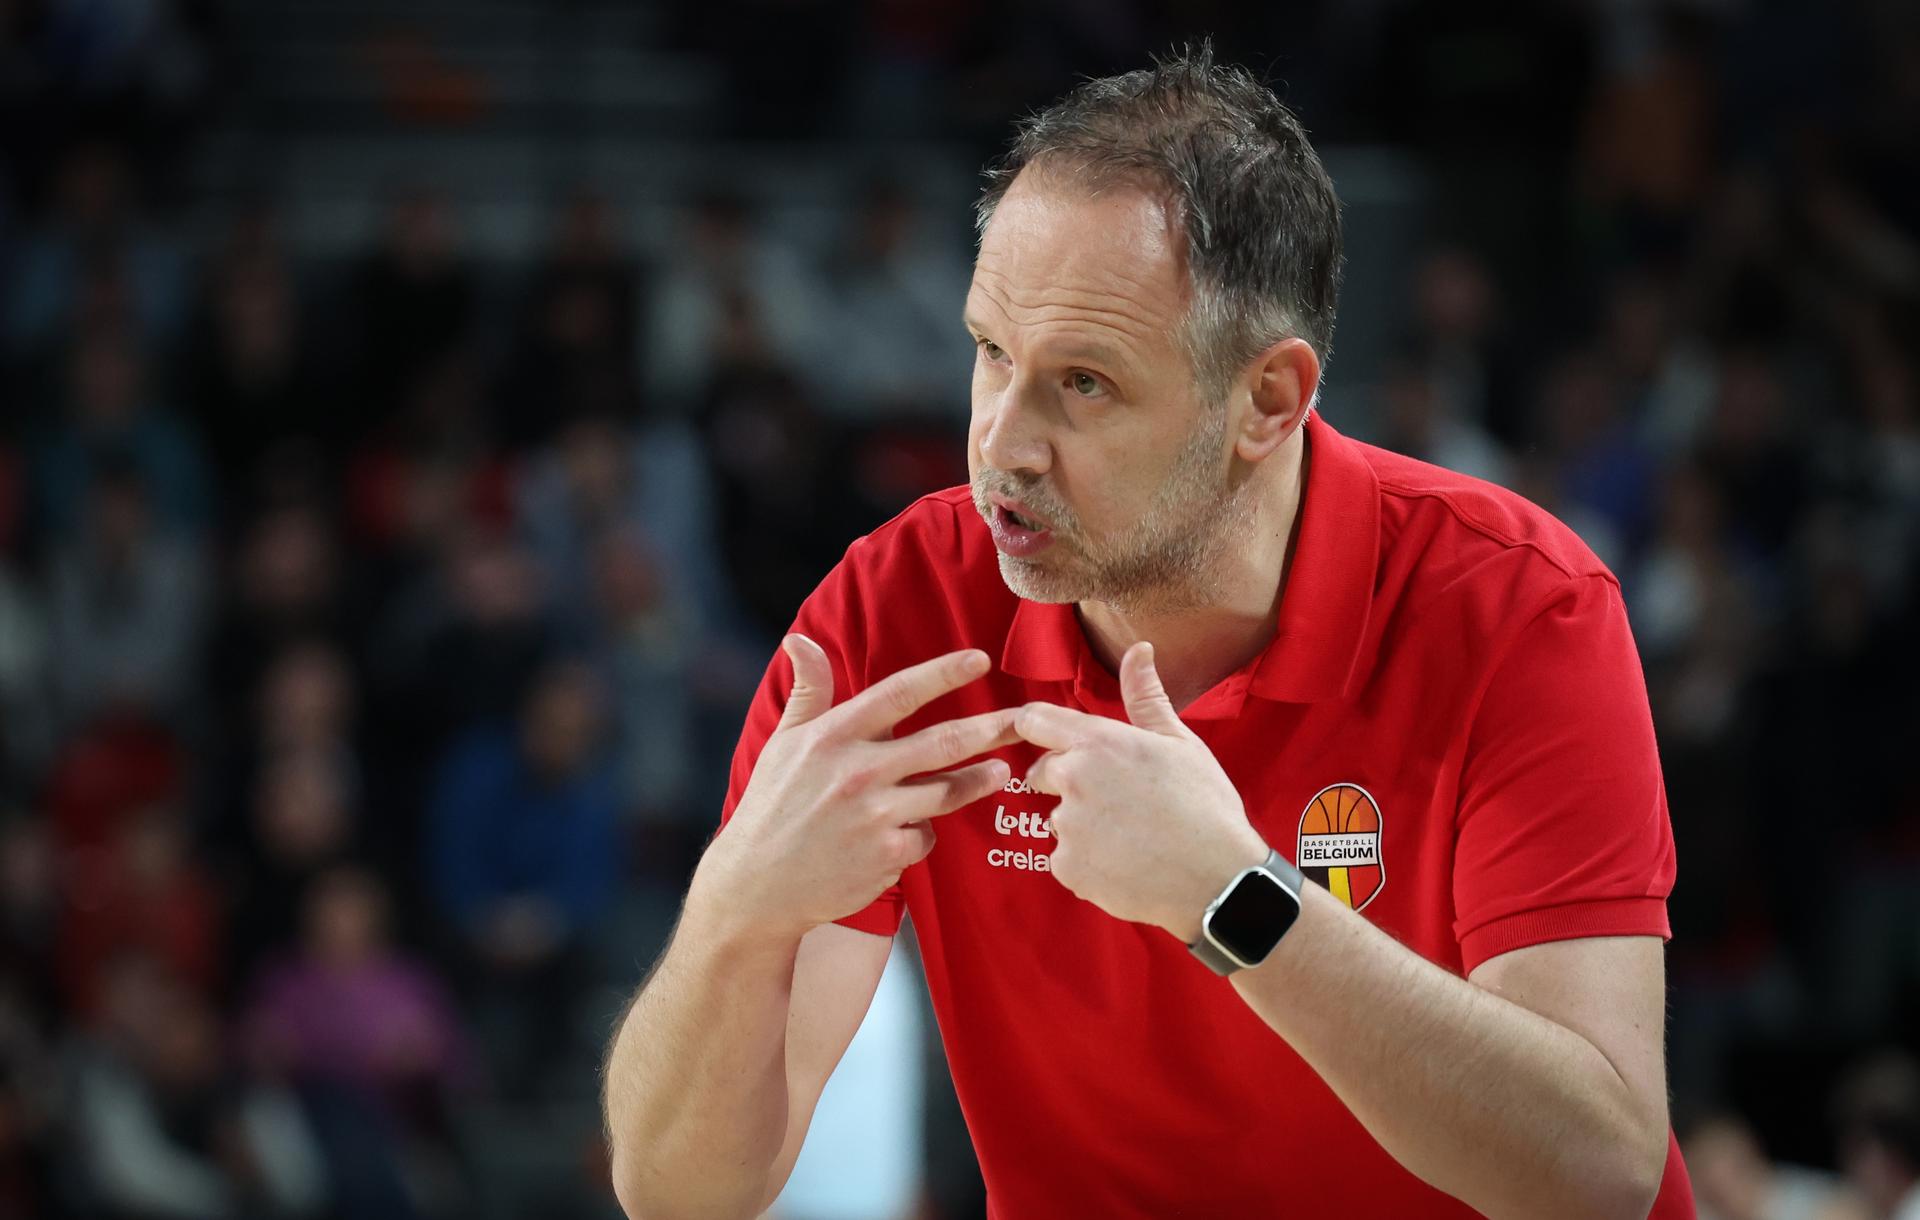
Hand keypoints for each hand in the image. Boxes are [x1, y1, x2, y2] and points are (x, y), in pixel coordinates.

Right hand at [696, 636, 1019, 940]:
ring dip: (979, 780)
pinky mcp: (887, 856)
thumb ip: (808, 692)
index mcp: (833, 737)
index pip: (899, 694)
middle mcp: (857, 772)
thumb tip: (800, 640)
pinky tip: (910, 832)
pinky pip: (926, 836)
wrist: (756, 888)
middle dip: (990, 728)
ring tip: (1000, 771)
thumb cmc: (771, 808)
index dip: (943, 674)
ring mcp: (875, 816)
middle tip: (1024, 720)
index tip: (979, 660)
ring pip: (946, 792)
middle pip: (942, 743)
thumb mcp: (783, 743)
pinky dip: (923, 831)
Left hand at [1013, 641, 1268, 942]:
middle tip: (1114, 799)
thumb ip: (1145, 697)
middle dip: (1067, 781)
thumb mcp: (1180, 743)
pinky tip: (1125, 863)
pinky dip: (1087, 862)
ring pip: (1058, 818)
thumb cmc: (1205, 806)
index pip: (1034, 720)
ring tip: (1129, 835)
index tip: (1052, 741)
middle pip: (1041, 772)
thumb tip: (1137, 650)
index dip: (1038, 728)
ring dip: (1081, 825)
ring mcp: (1067, 826)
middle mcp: (1073, 779)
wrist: (1218, 879)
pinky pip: (1066, 858)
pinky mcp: (1068, 867)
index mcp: (1098, 742)